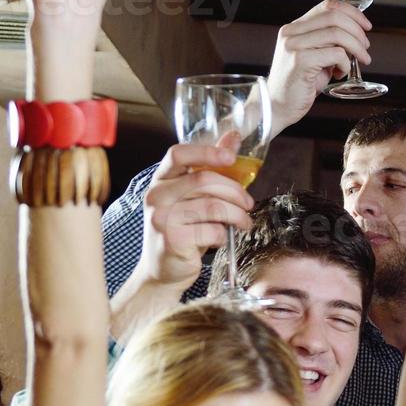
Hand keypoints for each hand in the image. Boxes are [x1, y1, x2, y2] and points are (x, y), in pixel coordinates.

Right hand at [133, 143, 255, 288]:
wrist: (163, 270)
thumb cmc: (184, 229)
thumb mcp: (195, 196)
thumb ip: (212, 166)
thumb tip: (233, 136)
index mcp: (161, 179)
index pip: (178, 154)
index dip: (206, 151)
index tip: (230, 157)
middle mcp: (156, 195)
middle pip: (204, 180)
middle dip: (236, 192)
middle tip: (248, 204)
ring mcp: (161, 217)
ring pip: (213, 206)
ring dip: (237, 215)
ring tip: (243, 223)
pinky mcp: (172, 239)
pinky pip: (212, 230)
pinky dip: (224, 235)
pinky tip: (220, 239)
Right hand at [266, 0, 372, 129]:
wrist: (277, 106)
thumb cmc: (299, 84)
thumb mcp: (314, 57)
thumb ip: (328, 43)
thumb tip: (356, 37)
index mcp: (295, 28)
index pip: (327, 6)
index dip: (352, 12)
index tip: (366, 26)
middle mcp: (292, 32)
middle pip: (334, 17)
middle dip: (357, 31)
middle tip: (366, 47)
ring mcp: (295, 46)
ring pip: (337, 34)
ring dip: (356, 47)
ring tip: (361, 60)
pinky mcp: (301, 61)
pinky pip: (336, 54)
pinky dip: (346, 63)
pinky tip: (341, 73)